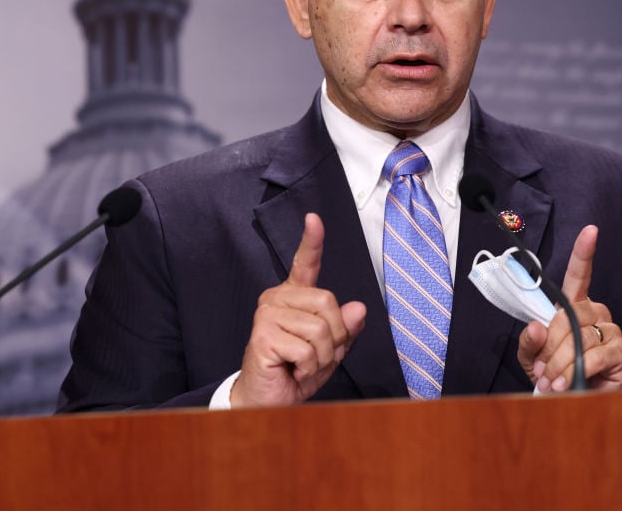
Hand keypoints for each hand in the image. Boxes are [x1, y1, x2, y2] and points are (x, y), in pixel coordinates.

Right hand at [230, 213, 366, 406]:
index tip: (314, 218)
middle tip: (316, 355)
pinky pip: (306, 348)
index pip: (305, 264)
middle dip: (334, 336)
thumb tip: (359, 308)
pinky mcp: (263, 334)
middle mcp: (277, 298)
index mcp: (294, 297)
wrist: (268, 401)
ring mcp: (267, 314)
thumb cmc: (296, 372)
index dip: (312, 241)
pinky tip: (292, 370)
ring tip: (302, 364)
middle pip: (328, 302)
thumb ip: (345, 329)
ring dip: (321, 356)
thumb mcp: (331, 350)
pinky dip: (308, 366)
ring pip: (320, 328)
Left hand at [517, 225, 621, 391]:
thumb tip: (537, 327)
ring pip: (580, 337)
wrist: (575, 403)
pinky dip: (577, 370)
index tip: (591, 230)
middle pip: (569, 316)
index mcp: (574, 305)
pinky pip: (596, 355)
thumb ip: (529, 341)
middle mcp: (596, 312)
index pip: (579, 274)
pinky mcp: (621, 352)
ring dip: (560, 362)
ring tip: (552, 380)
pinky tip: (567, 383)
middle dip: (550, 344)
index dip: (584, 252)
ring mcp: (611, 330)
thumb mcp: (532, 357)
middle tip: (542, 368)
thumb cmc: (555, 372)